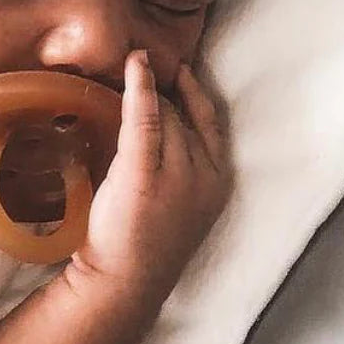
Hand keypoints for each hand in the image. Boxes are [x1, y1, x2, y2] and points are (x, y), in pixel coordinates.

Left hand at [68, 51, 230, 306]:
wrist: (124, 280)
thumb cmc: (144, 242)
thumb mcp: (179, 201)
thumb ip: (179, 165)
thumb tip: (158, 118)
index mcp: (219, 181)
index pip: (211, 122)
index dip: (194, 94)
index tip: (181, 70)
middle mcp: (205, 173)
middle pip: (183, 115)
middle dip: (161, 97)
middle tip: (136, 75)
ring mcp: (176, 172)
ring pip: (165, 113)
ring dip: (146, 93)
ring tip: (127, 71)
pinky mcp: (144, 171)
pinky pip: (145, 116)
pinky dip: (140, 85)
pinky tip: (134, 63)